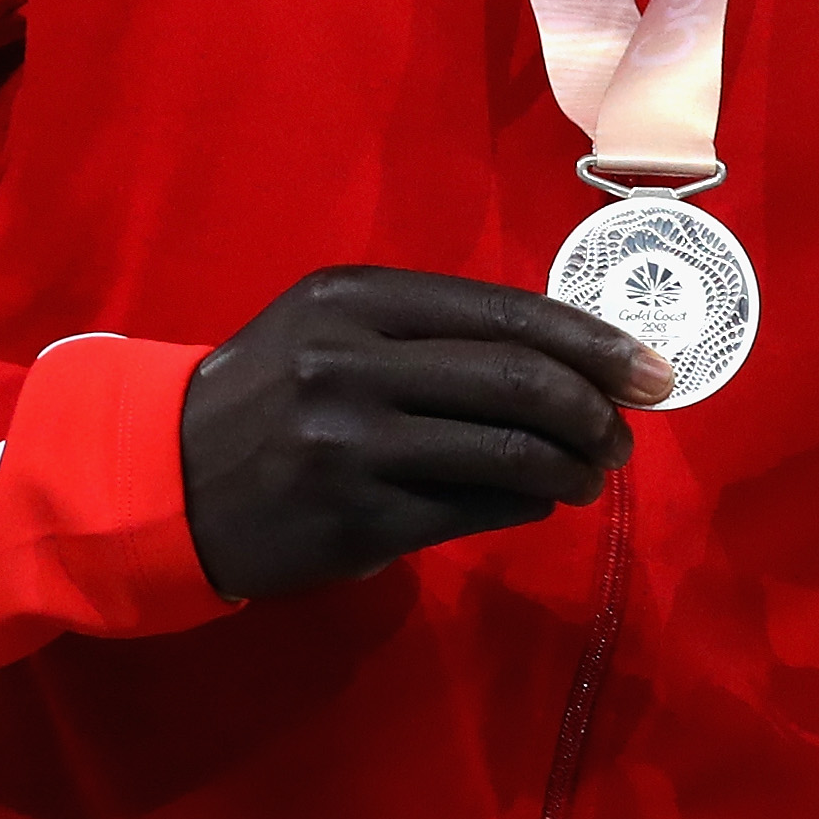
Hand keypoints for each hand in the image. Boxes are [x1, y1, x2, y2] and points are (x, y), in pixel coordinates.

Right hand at [178, 267, 667, 601]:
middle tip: (626, 434)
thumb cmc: (275, 395)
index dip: (594, 345)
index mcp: (357, 299)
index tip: (651, 370)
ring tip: (591, 475)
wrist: (167, 478)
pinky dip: (526, 504)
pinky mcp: (355, 518)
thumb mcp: (338, 333)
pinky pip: (475, 509)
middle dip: (597, 411)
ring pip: (510, 451)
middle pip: (522, 382)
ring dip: (574, 467)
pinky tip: (535, 500)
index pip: (510, 315)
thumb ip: (442, 336)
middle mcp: (352, 363)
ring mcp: (351, 444)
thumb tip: (581, 363)